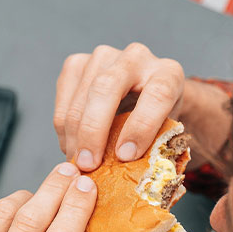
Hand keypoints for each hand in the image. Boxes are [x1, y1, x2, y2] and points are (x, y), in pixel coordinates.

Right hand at [54, 43, 184, 170]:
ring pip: (81, 95)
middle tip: (88, 164)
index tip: (125, 156)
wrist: (143, 95)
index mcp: (169, 74)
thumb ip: (154, 148)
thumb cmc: (156, 121)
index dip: (141, 127)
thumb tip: (132, 176)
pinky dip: (63, 128)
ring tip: (77, 163)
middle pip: (107, 87)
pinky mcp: (78, 62)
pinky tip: (72, 147)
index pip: (157, 94)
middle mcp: (137, 57)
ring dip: (74, 134)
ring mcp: (105, 55)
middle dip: (94, 130)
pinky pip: (64, 97)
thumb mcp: (165, 133)